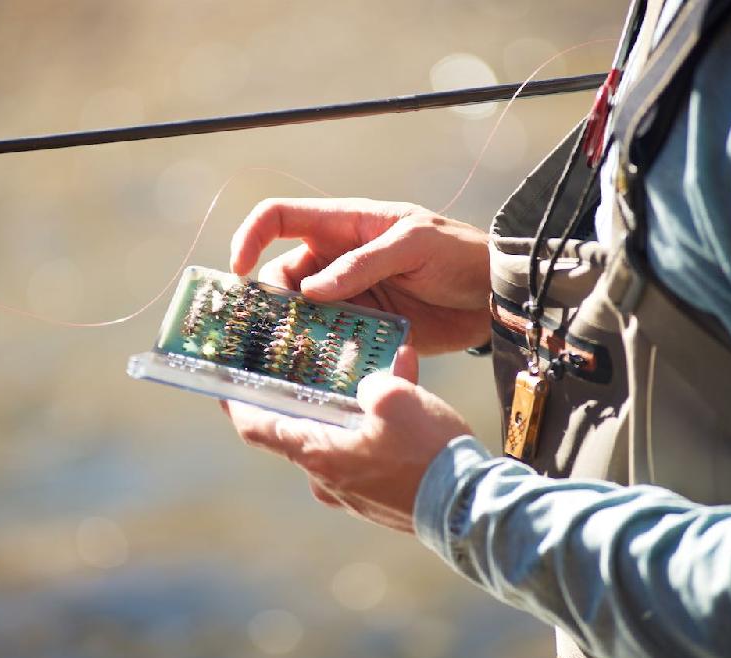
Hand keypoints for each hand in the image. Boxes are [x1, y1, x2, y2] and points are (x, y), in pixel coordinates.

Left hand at [222, 346, 471, 532]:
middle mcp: (326, 478)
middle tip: (316, 364)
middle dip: (313, 394)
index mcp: (317, 454)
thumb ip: (371, 382)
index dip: (236, 403)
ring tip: (386, 371)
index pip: (257, 428)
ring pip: (343, 438)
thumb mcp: (396, 398)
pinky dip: (381, 426)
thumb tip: (371, 386)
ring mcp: (354, 493)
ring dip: (357, 406)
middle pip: (302, 429)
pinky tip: (409, 399)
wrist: (472, 510)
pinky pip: (371, 454)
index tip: (221, 385)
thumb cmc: (426, 454)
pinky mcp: (381, 499)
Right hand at [230, 198, 491, 354]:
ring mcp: (346, 295)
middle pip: (280, 275)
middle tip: (273, 329)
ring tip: (292, 353)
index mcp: (343, 225)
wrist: (493, 296)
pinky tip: (316, 367)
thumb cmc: (458, 254)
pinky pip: (326, 339)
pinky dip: (317, 352)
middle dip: (271, 300)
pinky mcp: (360, 328)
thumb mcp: (413, 245)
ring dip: (292, 330)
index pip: (279, 218)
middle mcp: (335, 259)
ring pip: (299, 313)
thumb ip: (363, 263)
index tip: (238, 270)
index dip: (250, 237)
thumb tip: (311, 290)